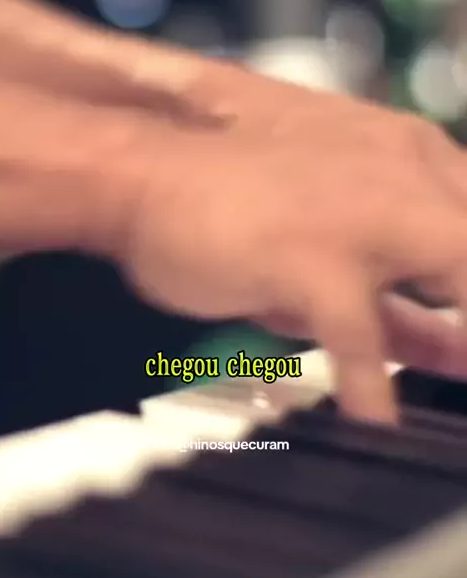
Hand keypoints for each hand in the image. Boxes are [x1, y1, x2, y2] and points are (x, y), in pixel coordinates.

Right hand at [100, 77, 466, 424]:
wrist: (142, 166)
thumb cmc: (228, 195)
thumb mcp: (330, 235)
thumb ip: (403, 288)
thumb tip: (453, 343)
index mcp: (410, 158)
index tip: (466, 341)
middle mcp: (401, 176)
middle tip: (463, 364)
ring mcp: (361, 216)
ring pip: (457, 270)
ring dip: (460, 341)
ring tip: (456, 387)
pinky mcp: (311, 256)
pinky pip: (359, 331)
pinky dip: (370, 386)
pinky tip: (374, 419)